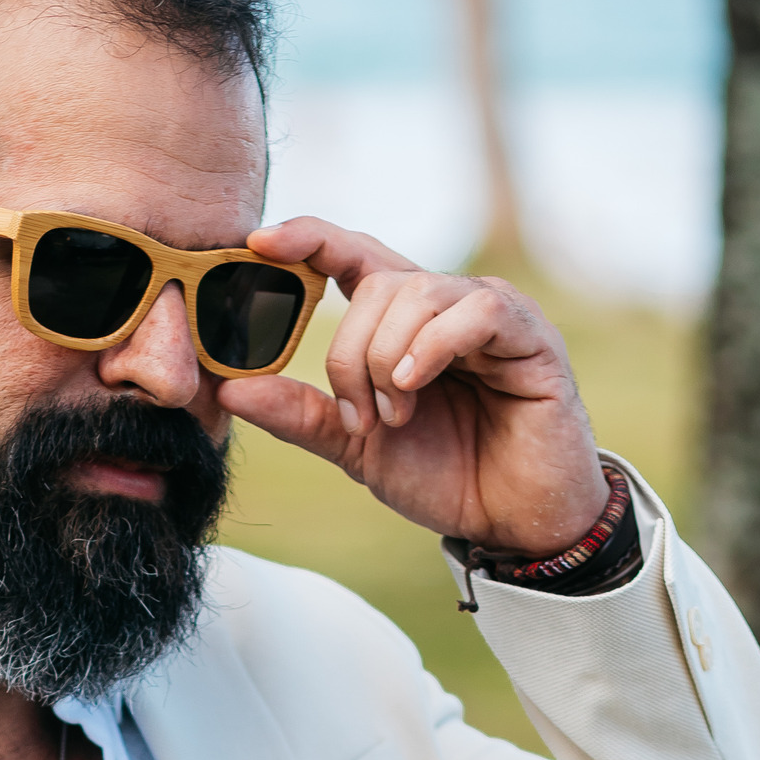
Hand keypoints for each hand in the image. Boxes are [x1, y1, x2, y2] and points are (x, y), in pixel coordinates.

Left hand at [217, 217, 608, 558]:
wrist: (508, 520)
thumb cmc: (444, 474)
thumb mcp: (355, 445)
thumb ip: (301, 414)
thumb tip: (229, 389)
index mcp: (401, 322)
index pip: (351, 256)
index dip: (308, 238)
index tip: (259, 242)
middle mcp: (445, 305)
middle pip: (376, 286)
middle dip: (350, 354)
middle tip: (361, 416)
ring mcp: (490, 313)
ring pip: (419, 293)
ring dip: (387, 360)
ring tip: (396, 415)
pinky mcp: (530, 334)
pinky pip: (476, 311)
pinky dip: (432, 347)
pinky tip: (414, 385)